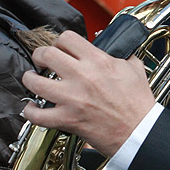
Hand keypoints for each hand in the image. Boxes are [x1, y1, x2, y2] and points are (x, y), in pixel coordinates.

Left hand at [22, 30, 154, 157]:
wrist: (139, 131)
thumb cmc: (138, 104)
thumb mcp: (134, 69)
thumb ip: (122, 55)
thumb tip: (116, 50)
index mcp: (98, 61)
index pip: (67, 38)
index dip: (60, 41)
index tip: (60, 48)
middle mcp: (82, 76)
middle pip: (47, 54)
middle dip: (40, 55)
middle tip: (41, 60)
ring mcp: (72, 98)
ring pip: (35, 82)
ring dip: (29, 79)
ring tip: (31, 79)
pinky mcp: (68, 119)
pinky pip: (38, 115)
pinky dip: (30, 112)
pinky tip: (32, 107)